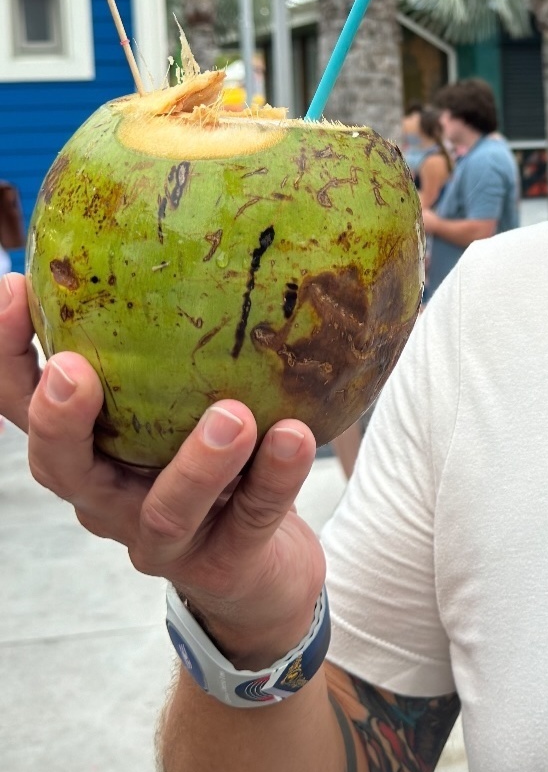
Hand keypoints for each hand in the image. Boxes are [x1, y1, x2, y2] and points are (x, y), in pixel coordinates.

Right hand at [0, 273, 323, 662]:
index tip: (12, 287)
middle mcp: (105, 496)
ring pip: (165, 505)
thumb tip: (192, 203)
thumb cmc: (215, 456)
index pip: (21, 399)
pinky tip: (295, 437)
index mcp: (86, 447)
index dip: (5, 353)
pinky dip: (274, 479)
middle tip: (77, 370)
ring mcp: (160, 538)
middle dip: (59, 418)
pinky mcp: (221, 563)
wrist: (263, 569)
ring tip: (232, 415)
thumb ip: (172, 334)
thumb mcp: (180, 395)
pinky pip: (250, 518)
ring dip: (197, 461)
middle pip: (58, 465)